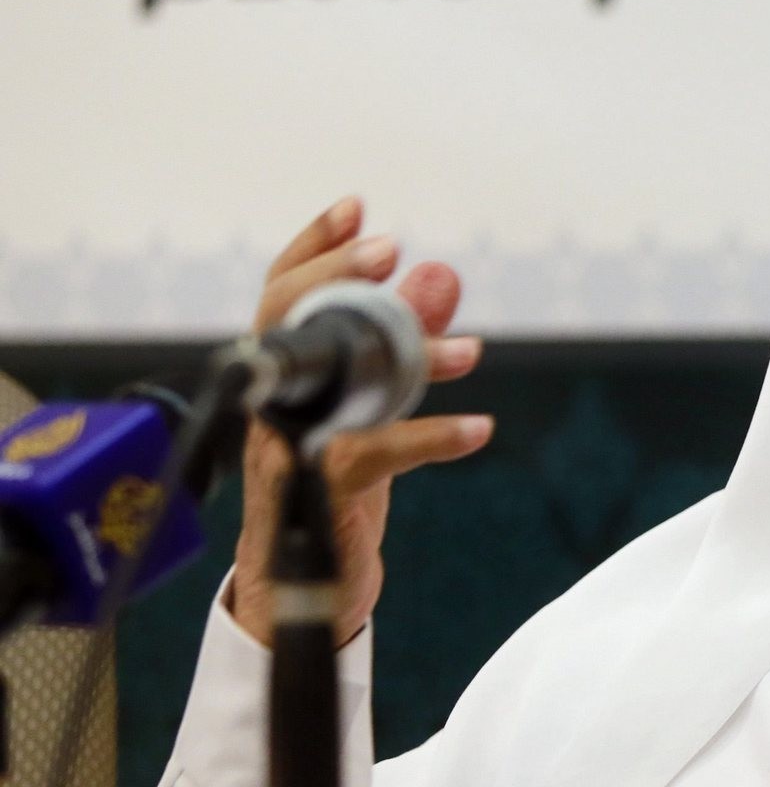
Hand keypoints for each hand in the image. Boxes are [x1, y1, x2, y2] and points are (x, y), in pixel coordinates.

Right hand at [228, 196, 492, 647]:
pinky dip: (430, 440)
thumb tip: (438, 276)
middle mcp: (274, 403)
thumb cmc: (342, 477)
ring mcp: (289, 447)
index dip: (313, 247)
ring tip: (470, 350)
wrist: (312, 579)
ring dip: (409, 361)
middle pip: (284, 320)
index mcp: (284, 373)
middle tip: (391, 251)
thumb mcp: (379, 401)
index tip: (356, 207)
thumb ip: (405, 340)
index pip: (281, 294)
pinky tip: (478, 429)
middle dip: (337, 278)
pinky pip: (375, 456)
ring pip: (339, 385)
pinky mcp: (319, 494)